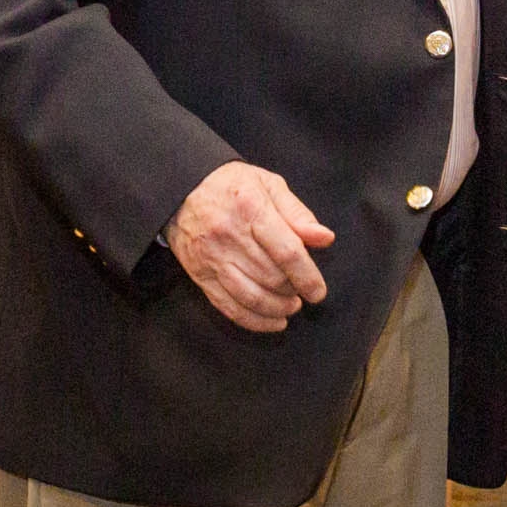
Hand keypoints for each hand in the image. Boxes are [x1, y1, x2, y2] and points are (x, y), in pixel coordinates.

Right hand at [167, 161, 333, 333]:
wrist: (181, 188)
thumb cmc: (232, 186)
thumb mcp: (269, 185)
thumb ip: (298, 213)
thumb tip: (325, 238)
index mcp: (251, 209)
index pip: (286, 251)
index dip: (307, 276)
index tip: (318, 292)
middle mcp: (229, 235)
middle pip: (270, 276)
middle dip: (292, 290)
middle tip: (302, 291)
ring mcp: (211, 258)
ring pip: (250, 296)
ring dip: (276, 308)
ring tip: (291, 306)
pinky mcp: (199, 275)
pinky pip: (229, 306)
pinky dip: (254, 320)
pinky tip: (273, 321)